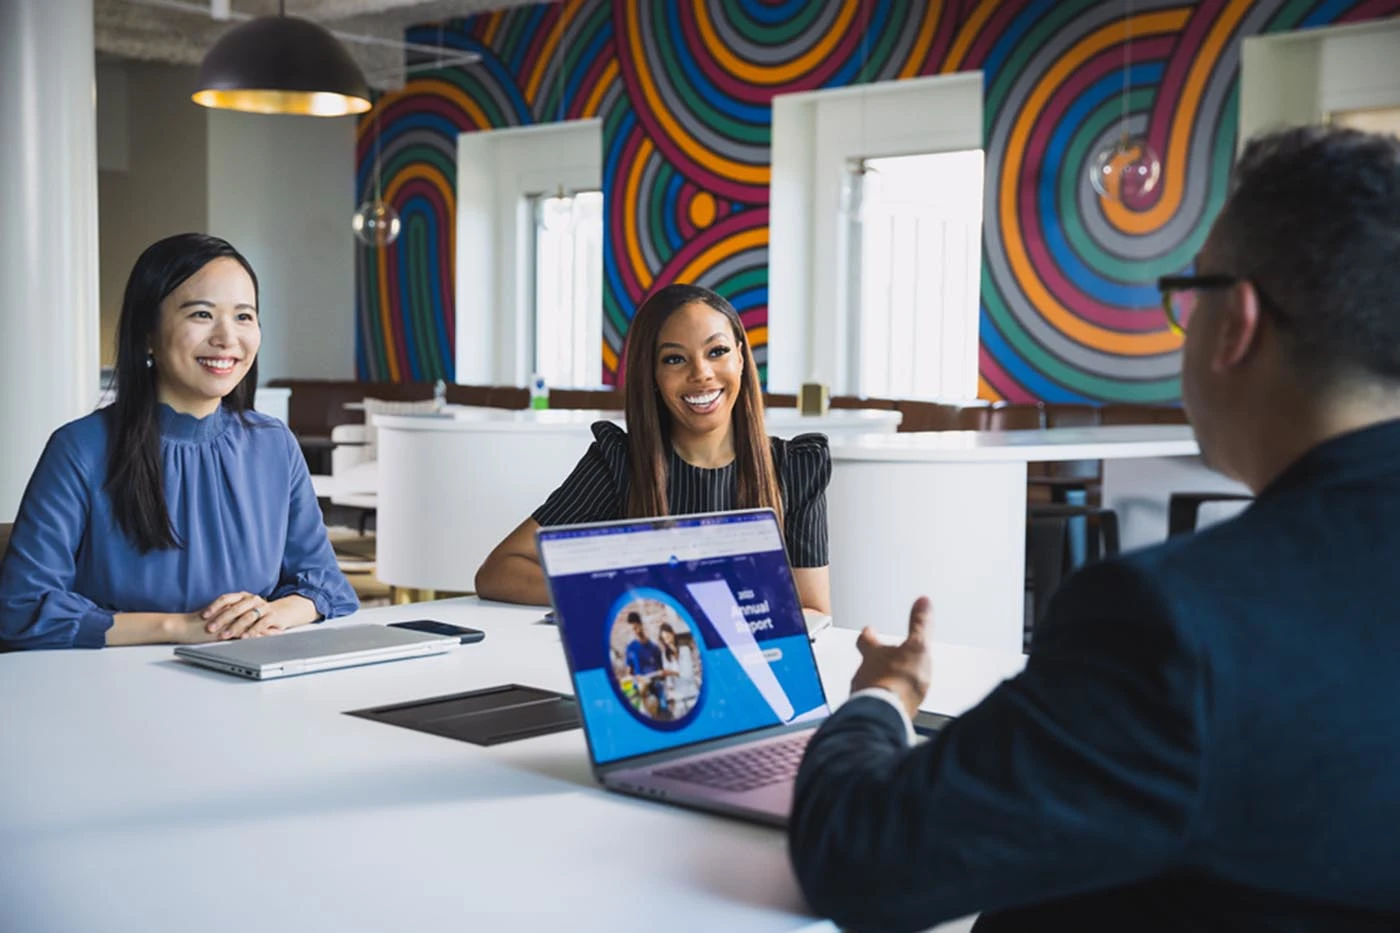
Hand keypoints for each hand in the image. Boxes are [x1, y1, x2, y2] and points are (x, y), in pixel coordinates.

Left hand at [200, 592, 279, 639]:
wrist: (283, 612)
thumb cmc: (258, 612)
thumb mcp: (243, 609)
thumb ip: (229, 611)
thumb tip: (206, 618)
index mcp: (243, 596)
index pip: (226, 598)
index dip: (214, 607)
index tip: (203, 616)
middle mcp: (252, 599)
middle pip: (235, 608)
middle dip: (221, 619)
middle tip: (211, 628)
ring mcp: (263, 607)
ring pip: (247, 616)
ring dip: (235, 627)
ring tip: (225, 635)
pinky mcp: (272, 616)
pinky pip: (261, 623)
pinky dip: (252, 631)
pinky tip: (244, 637)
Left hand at [850, 597, 933, 718]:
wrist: (888, 712)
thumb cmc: (899, 680)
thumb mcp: (917, 646)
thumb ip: (919, 625)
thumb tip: (922, 601)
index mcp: (874, 654)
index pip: (866, 639)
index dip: (868, 634)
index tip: (869, 629)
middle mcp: (864, 673)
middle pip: (864, 664)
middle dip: (871, 662)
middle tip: (878, 662)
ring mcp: (863, 694)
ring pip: (866, 686)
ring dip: (875, 685)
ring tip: (886, 688)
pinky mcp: (869, 713)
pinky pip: (872, 707)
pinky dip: (879, 705)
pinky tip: (889, 709)